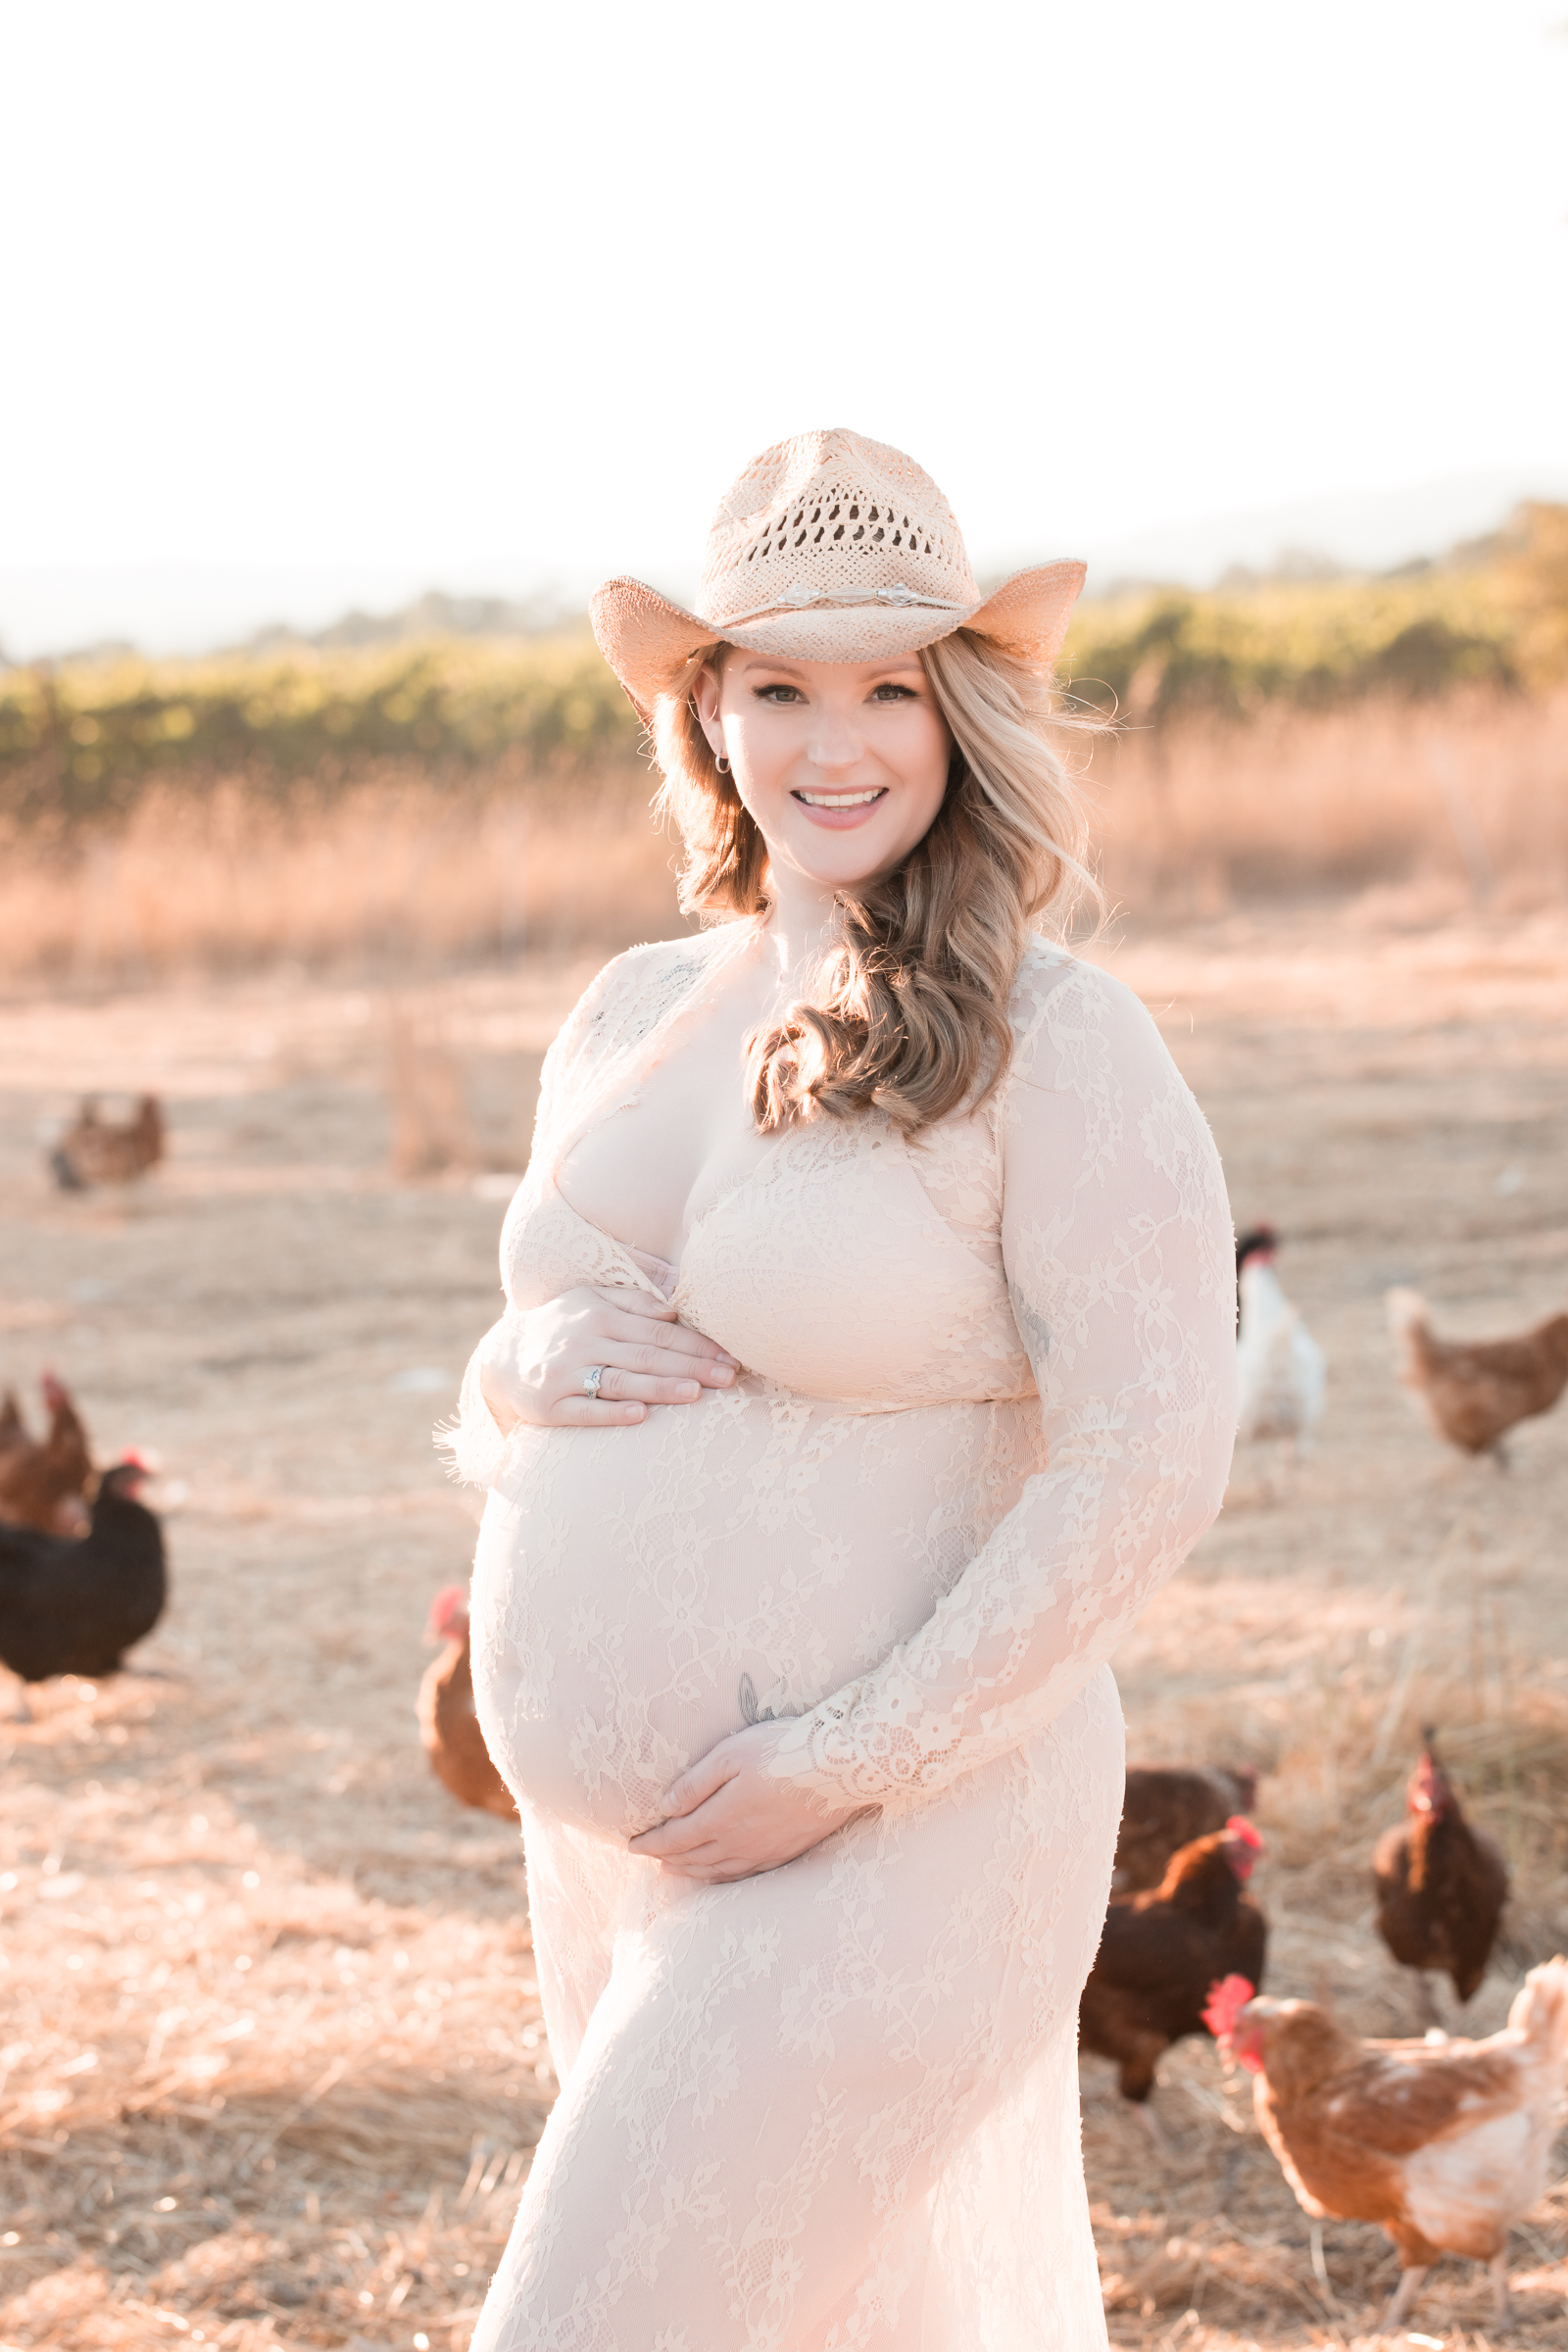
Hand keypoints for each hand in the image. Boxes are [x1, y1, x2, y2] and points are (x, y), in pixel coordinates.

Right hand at [477, 1284, 737, 1429]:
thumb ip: (633, 1300)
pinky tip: (641, 1416)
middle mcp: (582, 1341)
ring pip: (620, 1381)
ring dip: (660, 1388)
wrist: (502, 1358)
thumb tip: (675, 1306)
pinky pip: (585, 1411)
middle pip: (646, 1355)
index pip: (657, 1331)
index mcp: (598, 1314)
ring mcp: (564, 1374)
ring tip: (696, 1393)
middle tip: (729, 1377)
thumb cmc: (562, 1327)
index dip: (695, 1344)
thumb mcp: (590, 1300)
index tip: (729, 1355)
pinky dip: (612, 1413)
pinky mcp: (549, 1406)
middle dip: (691, 1366)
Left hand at [628, 1721, 864, 1881]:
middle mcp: (739, 1842)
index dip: (651, 1843)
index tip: (632, 1845)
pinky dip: (723, 1876)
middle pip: (693, 1858)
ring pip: (718, 1870)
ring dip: (692, 1871)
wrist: (839, 1768)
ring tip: (675, 1869)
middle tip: (648, 1857)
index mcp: (721, 1818)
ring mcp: (765, 1851)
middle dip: (667, 1858)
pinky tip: (722, 1873)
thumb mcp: (730, 1755)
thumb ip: (696, 1783)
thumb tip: (665, 1807)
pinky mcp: (787, 1852)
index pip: (675, 1838)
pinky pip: (745, 1873)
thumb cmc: (782, 1751)